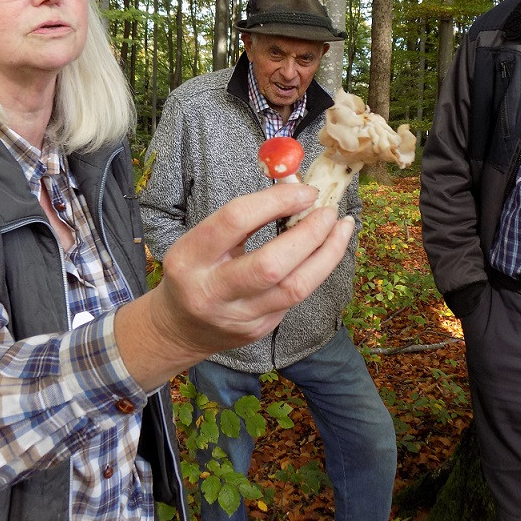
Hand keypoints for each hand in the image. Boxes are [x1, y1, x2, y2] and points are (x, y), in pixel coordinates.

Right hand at [116, 183, 354, 389]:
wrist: (179, 328)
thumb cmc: (194, 271)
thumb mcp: (201, 239)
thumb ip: (243, 218)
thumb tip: (293, 188)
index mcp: (189, 257)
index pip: (236, 220)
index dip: (277, 201)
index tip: (305, 191)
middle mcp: (211, 291)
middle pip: (271, 264)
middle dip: (309, 233)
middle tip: (329, 211)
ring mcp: (237, 316)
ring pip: (293, 289)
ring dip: (326, 255)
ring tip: (341, 229)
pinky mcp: (258, 331)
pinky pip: (294, 299)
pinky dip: (314, 271)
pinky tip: (324, 253)